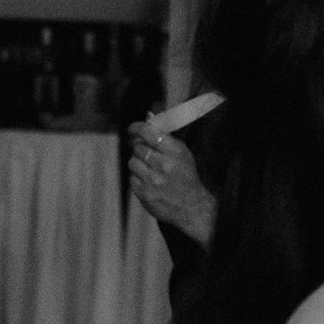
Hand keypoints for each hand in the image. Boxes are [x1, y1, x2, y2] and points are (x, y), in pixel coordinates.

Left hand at [127, 127, 214, 244]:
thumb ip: (164, 135)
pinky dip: (138, 178)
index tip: (132, 129)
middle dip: (140, 149)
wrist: (191, 207)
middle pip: (138, 148)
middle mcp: (163, 164)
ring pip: (132, 162)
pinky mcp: (144, 194)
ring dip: (138, 164)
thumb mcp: (182, 152)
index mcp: (174, 151)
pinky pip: (132, 178)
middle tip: (147, 154)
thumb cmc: (186, 177)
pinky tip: (149, 181)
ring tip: (149, 170)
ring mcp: (152, 180)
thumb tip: (148, 116)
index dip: (137, 128)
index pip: (148, 132)